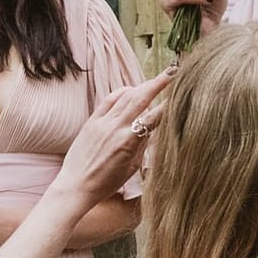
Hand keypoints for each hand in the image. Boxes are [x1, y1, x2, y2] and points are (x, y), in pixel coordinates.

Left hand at [53, 68, 174, 205]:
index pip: (155, 117)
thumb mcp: (132, 166)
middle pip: (140, 98)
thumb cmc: (106, 182)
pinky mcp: (91, 122)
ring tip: (155, 81)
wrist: (76, 186)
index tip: (182, 93)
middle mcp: (115, 128)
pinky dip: (121, 92)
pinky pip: (108, 100)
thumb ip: (142, 144)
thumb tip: (152, 127)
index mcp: (128, 141)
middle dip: (158, 83)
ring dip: (142, 86)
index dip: (170, 104)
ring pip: (125, 97)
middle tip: (172, 72)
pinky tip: (131, 90)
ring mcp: (101, 123)